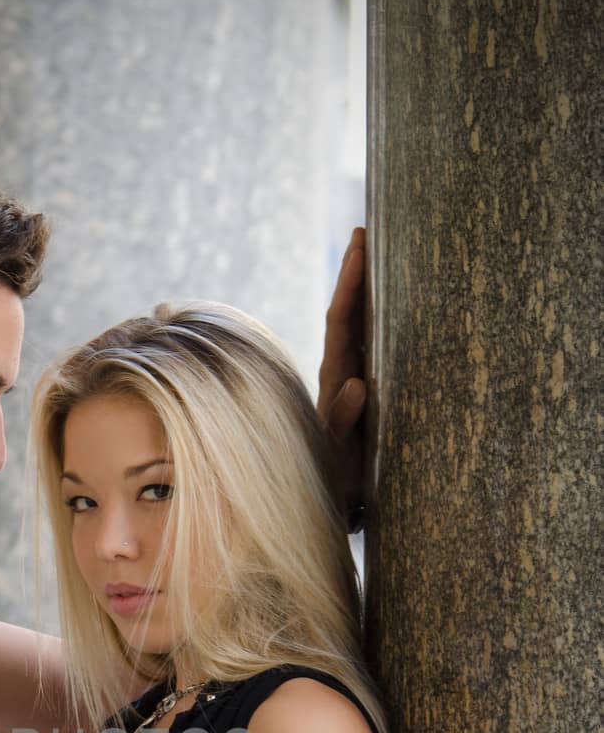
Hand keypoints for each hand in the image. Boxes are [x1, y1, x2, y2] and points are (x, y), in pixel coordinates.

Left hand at [317, 225, 367, 523]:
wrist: (341, 503)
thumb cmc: (337, 481)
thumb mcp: (337, 457)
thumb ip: (342, 423)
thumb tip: (355, 384)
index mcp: (335, 381)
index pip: (341, 321)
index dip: (350, 283)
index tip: (359, 245)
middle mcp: (343, 374)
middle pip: (349, 313)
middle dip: (358, 271)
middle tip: (366, 229)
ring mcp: (355, 379)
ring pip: (361, 326)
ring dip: (369, 289)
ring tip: (378, 248)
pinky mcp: (368, 389)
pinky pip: (374, 345)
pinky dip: (382, 318)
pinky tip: (397, 296)